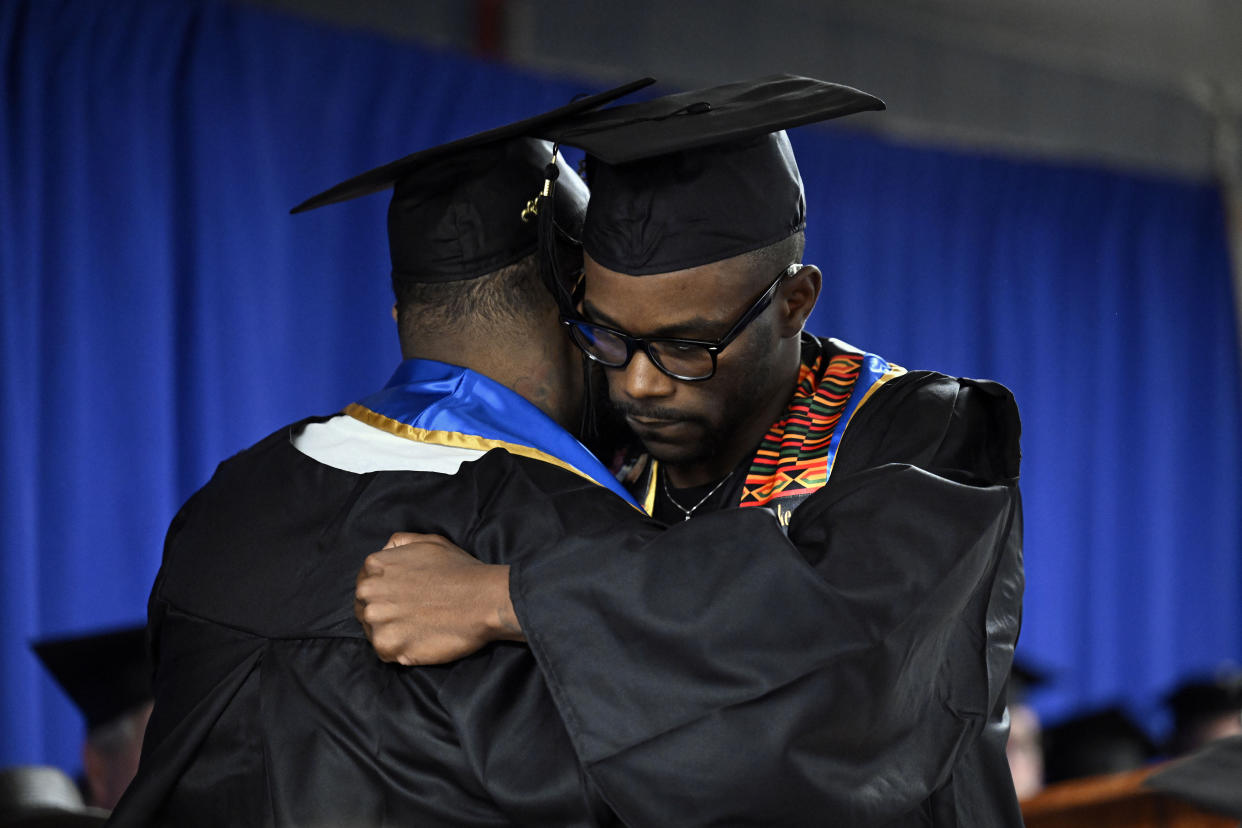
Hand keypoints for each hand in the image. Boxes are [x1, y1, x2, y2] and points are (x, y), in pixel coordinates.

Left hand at [354, 532, 522, 665]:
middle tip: (412, 616)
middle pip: (364, 608)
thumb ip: (399, 543)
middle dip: (385, 612)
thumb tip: (385, 551)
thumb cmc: (460, 570)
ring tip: (418, 628)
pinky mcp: (387, 645)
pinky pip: (384, 652)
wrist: (483, 600)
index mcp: (375, 565)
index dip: (385, 593)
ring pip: (372, 631)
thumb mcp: (429, 541)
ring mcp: (376, 619)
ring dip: (391, 632)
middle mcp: (369, 590)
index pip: (365, 583)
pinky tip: (420, 640)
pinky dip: (400, 650)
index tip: (403, 599)